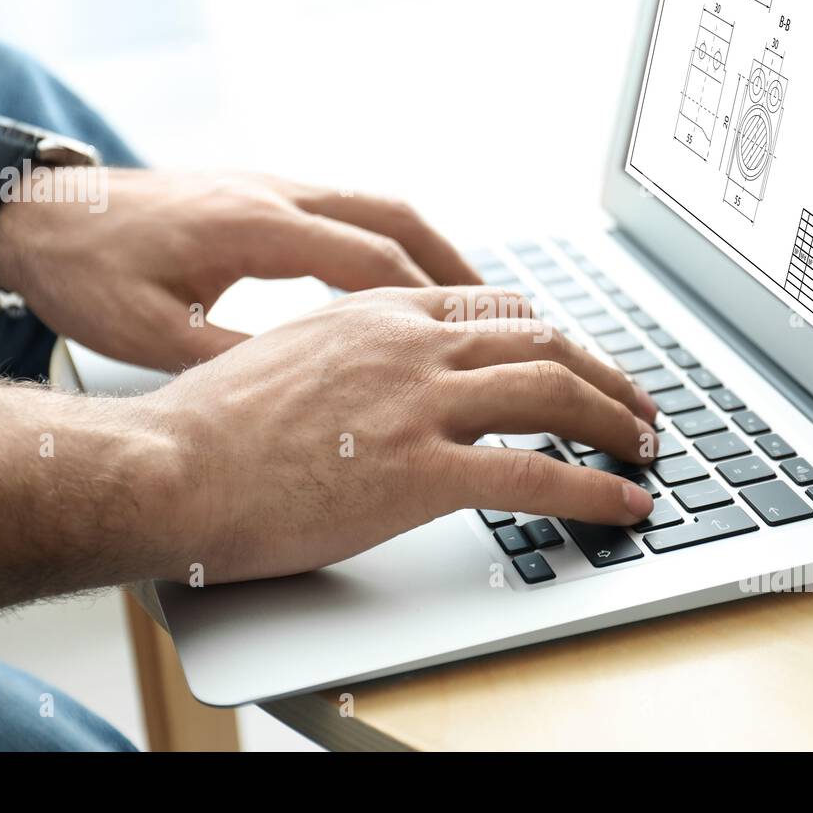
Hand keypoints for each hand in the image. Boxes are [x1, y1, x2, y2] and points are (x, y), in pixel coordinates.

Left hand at [0, 169, 481, 369]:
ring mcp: (269, 187)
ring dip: (430, 248)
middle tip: (504, 313)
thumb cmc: (85, 273)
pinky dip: (389, 243)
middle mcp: (273, 195)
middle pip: (394, 218)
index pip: (370, 260)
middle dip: (455, 265)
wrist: (34, 212)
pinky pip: (347, 210)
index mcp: (253, 227)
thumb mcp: (151, 334)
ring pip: (377, 207)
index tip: (477, 343)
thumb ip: (232, 362)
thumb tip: (307, 399)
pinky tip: (398, 283)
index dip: (430, 304)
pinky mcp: (258, 194)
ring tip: (470, 297)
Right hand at [138, 287, 660, 581]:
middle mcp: (411, 343)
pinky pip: (535, 474)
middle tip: (635, 404)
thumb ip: (351, 358)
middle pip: (542, 340)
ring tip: (648, 447)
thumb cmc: (209, 426)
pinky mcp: (419, 471)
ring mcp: (419, 403)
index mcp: (380, 314)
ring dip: (615, 419)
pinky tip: (625, 503)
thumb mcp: (289, 358)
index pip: (496, 308)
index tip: (577, 360)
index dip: (551, 336)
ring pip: (553, 391)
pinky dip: (594, 489)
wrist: (164, 466)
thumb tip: (377, 382)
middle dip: (602, 372)